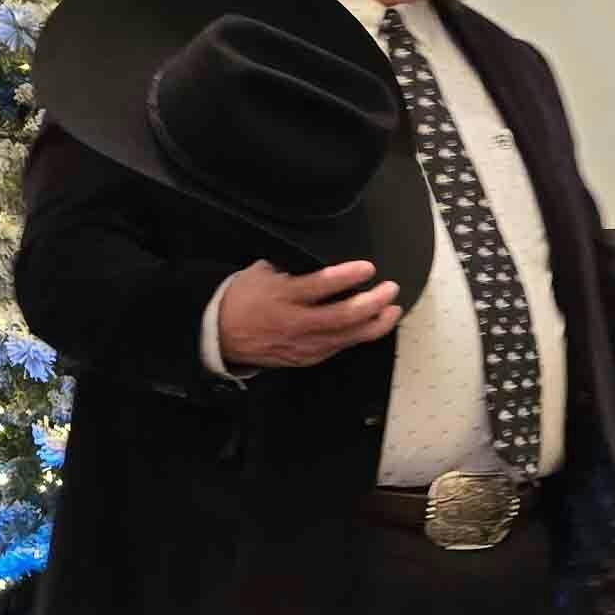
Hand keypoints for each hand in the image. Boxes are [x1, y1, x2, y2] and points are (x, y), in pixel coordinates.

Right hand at [217, 259, 402, 368]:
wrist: (221, 335)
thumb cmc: (243, 298)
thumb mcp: (261, 272)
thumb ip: (292, 266)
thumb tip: (321, 256)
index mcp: (283, 296)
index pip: (320, 286)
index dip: (347, 277)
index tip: (369, 268)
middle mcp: (296, 323)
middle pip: (343, 316)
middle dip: (373, 303)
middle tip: (391, 289)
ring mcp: (303, 344)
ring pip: (347, 337)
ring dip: (375, 324)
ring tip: (393, 310)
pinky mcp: (307, 358)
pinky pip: (339, 348)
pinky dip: (359, 336)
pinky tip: (373, 326)